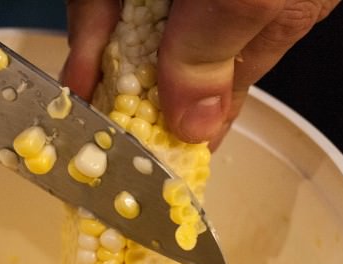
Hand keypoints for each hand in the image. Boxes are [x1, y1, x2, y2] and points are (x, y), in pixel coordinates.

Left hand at [61, 0, 339, 149]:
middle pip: (165, 64)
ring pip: (126, 33)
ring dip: (100, 74)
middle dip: (132, 102)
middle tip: (106, 143)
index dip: (187, 129)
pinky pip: (104, 2)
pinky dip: (89, 33)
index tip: (157, 168)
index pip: (220, 92)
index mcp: (263, 20)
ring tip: (83, 109)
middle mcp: (213, 4)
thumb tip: (197, 127)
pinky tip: (79, 70)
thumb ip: (216, 58)